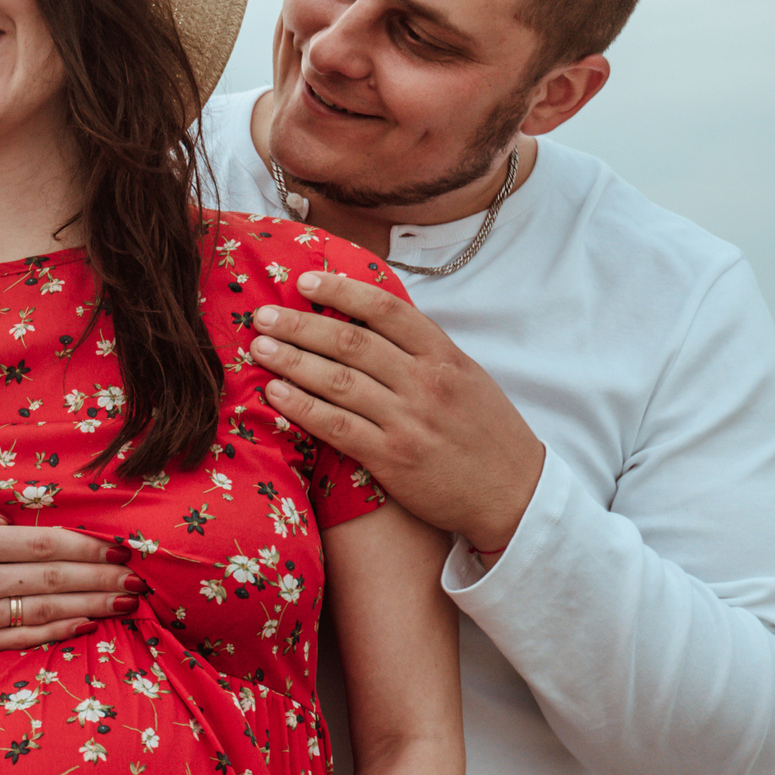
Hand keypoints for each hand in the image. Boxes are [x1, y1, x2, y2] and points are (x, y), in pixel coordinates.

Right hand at [0, 498, 139, 676]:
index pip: (40, 543)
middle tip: (138, 577)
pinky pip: (25, 639)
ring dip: (93, 605)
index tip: (116, 547)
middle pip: (53, 578)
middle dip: (102, 577)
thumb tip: (7, 518)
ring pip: (48, 610)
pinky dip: (60, 633)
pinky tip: (87, 626)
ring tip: (127, 601)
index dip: (84, 546)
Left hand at [252, 270, 544, 554]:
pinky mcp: (392, 458)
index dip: (340, 291)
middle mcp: (426, 382)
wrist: (515, 494)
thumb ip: (423, 351)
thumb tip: (371, 322)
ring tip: (259, 348)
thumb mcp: (467, 378)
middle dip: (300, 324)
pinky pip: (336, 426)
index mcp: (445, 356)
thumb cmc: (486, 433)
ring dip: (291, 361)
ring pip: (338, 381)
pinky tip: (274, 393)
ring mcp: (408, 421)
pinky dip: (301, 407)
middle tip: (262, 314)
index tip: (304, 281)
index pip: (385, 309)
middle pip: (351, 342)